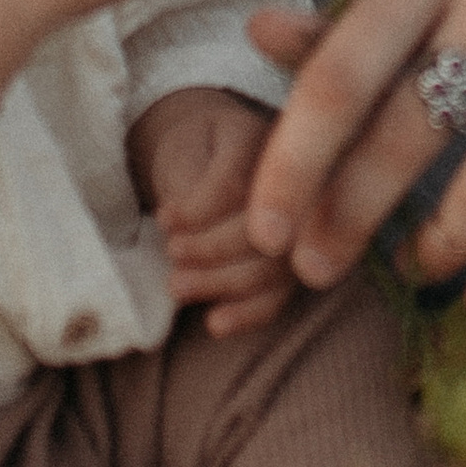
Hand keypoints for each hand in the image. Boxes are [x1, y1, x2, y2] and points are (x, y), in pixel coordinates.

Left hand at [127, 88, 291, 334]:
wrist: (215, 161)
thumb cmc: (197, 153)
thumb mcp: (186, 149)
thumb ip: (191, 181)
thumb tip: (180, 223)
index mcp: (266, 142)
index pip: (240, 183)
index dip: (199, 209)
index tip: (164, 219)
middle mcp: (297, 186)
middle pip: (265, 228)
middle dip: (211, 250)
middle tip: (172, 254)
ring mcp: (301, 230)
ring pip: (274, 268)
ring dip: (221, 283)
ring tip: (177, 287)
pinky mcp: (290, 266)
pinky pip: (279, 297)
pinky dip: (247, 315)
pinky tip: (215, 323)